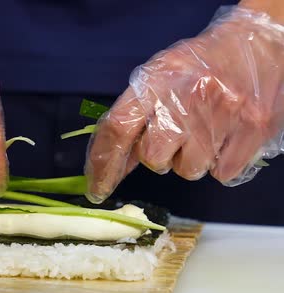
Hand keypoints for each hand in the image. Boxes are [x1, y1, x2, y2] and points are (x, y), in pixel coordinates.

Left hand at [85, 6, 283, 202]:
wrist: (254, 44)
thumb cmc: (197, 65)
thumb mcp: (157, 77)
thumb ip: (134, 117)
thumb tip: (114, 165)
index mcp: (156, 81)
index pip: (118, 128)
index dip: (103, 165)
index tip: (96, 189)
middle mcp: (187, 97)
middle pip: (152, 158)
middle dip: (156, 157)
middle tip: (172, 137)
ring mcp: (222, 115)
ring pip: (188, 170)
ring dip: (189, 159)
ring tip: (201, 131)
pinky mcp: (253, 130)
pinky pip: (221, 172)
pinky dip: (217, 161)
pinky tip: (221, 135)